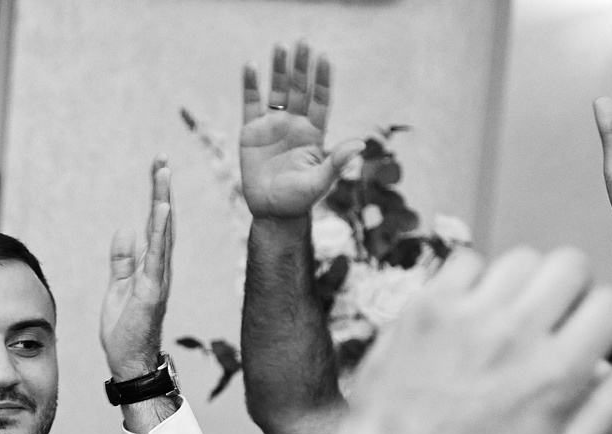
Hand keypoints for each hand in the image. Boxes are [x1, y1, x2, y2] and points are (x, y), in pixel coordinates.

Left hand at [100, 159, 173, 380]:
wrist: (129, 362)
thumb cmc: (125, 330)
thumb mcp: (117, 287)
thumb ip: (122, 260)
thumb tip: (125, 230)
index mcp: (150, 267)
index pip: (155, 225)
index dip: (156, 197)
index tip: (156, 169)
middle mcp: (159, 269)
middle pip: (162, 221)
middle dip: (162, 189)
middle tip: (161, 158)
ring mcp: (158, 279)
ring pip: (162, 233)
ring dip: (162, 201)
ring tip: (162, 172)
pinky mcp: (151, 291)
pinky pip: (157, 256)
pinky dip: (159, 232)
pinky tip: (161, 209)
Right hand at [238, 42, 360, 222]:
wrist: (271, 213)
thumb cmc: (298, 200)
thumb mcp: (320, 182)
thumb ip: (337, 162)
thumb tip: (360, 144)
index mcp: (314, 132)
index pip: (321, 99)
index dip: (322, 79)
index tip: (324, 58)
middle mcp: (295, 123)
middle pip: (300, 89)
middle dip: (302, 67)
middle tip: (303, 42)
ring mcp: (273, 125)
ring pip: (277, 91)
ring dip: (279, 69)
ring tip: (280, 46)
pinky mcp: (252, 131)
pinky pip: (251, 103)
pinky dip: (250, 85)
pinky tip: (251, 66)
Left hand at [334, 247, 611, 433]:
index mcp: (557, 372)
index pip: (609, 303)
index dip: (603, 318)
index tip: (585, 336)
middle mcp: (516, 333)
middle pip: (570, 264)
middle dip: (568, 289)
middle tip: (548, 319)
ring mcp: (468, 315)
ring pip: (521, 258)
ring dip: (522, 283)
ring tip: (506, 317)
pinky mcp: (427, 306)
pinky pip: (466, 261)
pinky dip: (473, 280)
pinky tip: (468, 313)